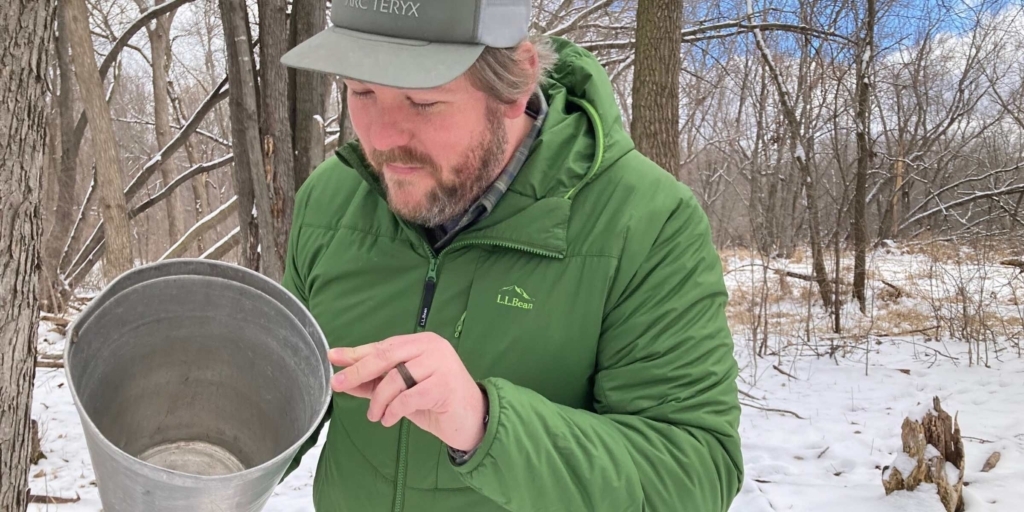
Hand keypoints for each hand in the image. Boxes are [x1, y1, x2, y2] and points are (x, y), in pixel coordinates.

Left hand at [329, 333, 486, 451]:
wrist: (472, 420)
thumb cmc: (436, 402)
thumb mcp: (402, 391)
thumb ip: (376, 382)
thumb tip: (345, 380)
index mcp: (421, 342)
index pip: (383, 346)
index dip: (356, 353)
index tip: (333, 357)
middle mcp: (431, 347)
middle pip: (386, 355)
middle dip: (359, 371)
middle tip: (339, 384)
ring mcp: (440, 364)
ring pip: (395, 379)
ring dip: (378, 401)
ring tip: (376, 416)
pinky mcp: (443, 385)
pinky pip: (407, 397)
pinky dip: (393, 410)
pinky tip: (389, 419)